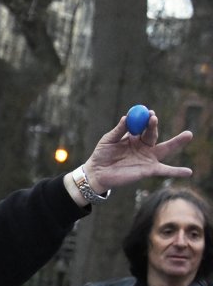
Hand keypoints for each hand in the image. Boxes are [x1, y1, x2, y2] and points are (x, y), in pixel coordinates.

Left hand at [76, 111, 191, 196]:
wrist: (98, 173)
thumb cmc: (102, 154)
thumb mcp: (109, 140)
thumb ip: (119, 130)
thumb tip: (126, 117)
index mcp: (134, 138)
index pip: (143, 126)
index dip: (146, 119)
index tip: (148, 113)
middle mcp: (143, 147)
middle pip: (154, 135)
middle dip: (156, 126)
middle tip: (155, 117)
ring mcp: (147, 158)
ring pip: (164, 149)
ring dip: (176, 142)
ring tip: (188, 134)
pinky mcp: (148, 170)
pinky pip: (164, 170)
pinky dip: (176, 171)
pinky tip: (188, 172)